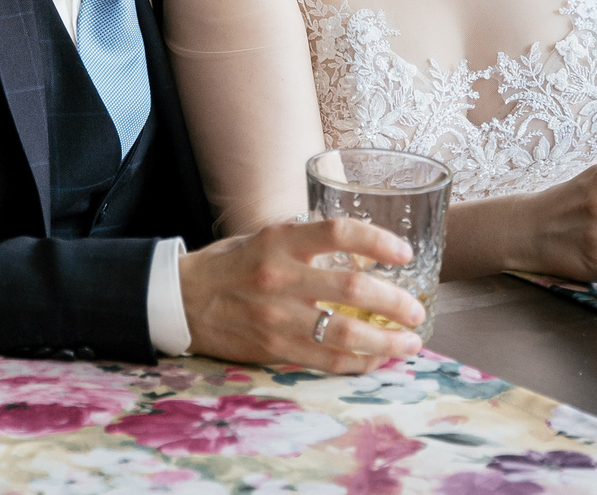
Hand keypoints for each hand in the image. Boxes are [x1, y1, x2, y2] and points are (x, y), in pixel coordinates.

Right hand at [181, 217, 424, 373]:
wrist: (180, 301)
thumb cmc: (227, 265)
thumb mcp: (263, 238)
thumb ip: (305, 244)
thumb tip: (357, 254)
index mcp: (278, 241)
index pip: (338, 233)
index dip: (378, 242)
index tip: (404, 254)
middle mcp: (280, 278)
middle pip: (354, 290)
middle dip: (395, 303)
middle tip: (416, 311)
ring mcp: (278, 317)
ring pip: (346, 334)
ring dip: (387, 341)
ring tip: (409, 343)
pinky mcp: (274, 349)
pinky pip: (327, 360)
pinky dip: (359, 362)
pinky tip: (376, 360)